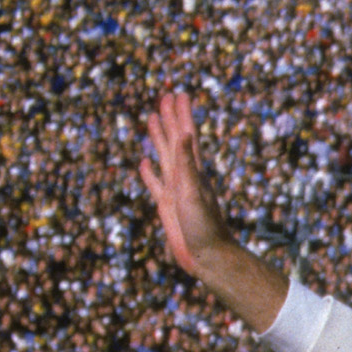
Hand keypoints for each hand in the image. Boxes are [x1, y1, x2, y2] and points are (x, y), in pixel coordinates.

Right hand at [138, 91, 288, 332]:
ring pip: (164, 156)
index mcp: (193, 171)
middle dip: (170, 119)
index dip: (181, 115)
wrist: (207, 257)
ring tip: (153, 119)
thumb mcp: (194, 193)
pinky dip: (149, 172)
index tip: (178, 94)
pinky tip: (144, 163)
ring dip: (159, 138)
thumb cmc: (205, 227)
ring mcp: (175, 190)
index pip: (186, 135)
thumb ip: (187, 164)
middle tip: (165, 96)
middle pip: (174, 140)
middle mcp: (184, 177)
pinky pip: (155, 183)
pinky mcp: (166, 205)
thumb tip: (185, 134)